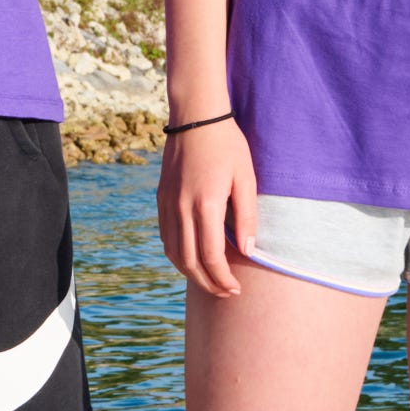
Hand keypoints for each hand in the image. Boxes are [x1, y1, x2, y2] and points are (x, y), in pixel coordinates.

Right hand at [161, 116, 256, 295]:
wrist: (196, 117)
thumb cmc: (228, 145)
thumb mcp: (246, 178)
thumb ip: (246, 216)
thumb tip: (247, 251)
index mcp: (206, 205)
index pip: (211, 256)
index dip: (223, 279)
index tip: (236, 290)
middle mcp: (182, 208)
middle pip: (190, 261)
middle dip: (208, 283)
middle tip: (225, 293)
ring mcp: (168, 204)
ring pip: (173, 253)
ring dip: (191, 273)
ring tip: (209, 282)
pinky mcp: (162, 198)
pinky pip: (166, 237)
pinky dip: (177, 255)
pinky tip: (191, 259)